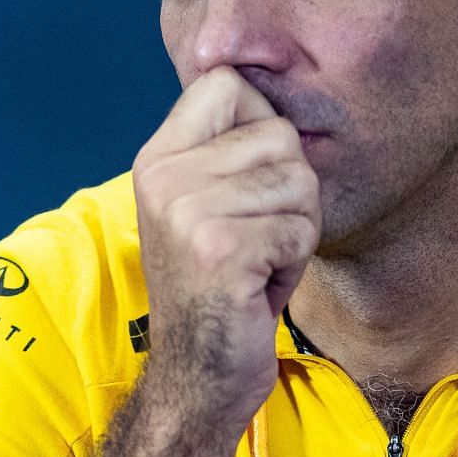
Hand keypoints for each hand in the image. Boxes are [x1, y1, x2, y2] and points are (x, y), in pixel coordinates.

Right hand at [131, 67, 319, 421]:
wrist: (197, 375)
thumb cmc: (220, 287)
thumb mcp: (207, 204)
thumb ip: (227, 150)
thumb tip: (273, 81)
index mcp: (157, 157)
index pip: (227, 83)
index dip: (262, 125)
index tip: (247, 180)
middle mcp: (163, 175)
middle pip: (280, 135)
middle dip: (291, 192)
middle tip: (255, 238)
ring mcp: (186, 212)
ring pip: (299, 183)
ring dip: (295, 231)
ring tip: (256, 263)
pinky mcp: (219, 249)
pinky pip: (300, 230)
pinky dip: (293, 264)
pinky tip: (258, 286)